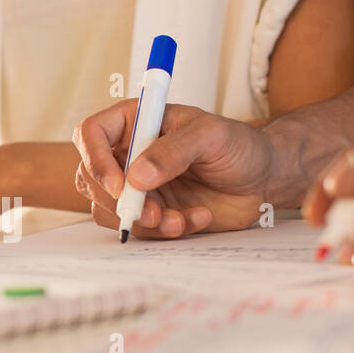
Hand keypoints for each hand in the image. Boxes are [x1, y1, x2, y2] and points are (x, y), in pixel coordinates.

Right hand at [73, 100, 275, 237]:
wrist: (263, 179)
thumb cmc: (238, 145)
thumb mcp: (211, 136)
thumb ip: (174, 151)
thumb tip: (137, 176)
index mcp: (136, 122)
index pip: (91, 134)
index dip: (96, 160)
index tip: (120, 186)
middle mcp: (128, 153)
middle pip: (90, 178)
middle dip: (120, 202)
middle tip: (154, 213)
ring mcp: (137, 186)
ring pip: (110, 210)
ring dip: (143, 222)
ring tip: (180, 220)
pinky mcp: (151, 211)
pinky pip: (139, 229)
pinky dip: (165, 231)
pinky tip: (196, 218)